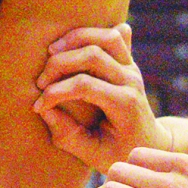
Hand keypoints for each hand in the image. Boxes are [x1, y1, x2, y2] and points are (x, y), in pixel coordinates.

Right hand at [33, 26, 170, 173]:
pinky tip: (72, 43)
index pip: (85, 86)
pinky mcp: (128, 61)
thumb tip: (44, 111)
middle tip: (40, 82)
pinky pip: (115, 36)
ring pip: (107, 37)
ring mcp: (132, 68)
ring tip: (52, 52)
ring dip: (75, 38)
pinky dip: (93, 33)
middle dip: (59, 65)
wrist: (149, 143)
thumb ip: (68, 136)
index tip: (38, 106)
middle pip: (93, 55)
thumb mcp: (93, 155)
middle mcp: (131, 81)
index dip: (56, 92)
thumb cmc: (119, 152)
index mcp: (125, 105)